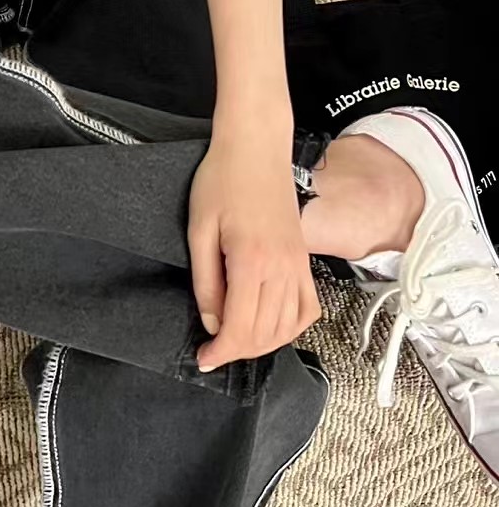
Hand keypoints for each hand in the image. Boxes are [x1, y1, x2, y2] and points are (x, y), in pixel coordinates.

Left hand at [188, 130, 320, 369]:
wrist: (256, 147)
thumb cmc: (222, 180)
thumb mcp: (199, 230)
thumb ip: (206, 283)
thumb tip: (213, 323)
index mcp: (252, 261)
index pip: (242, 328)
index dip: (221, 352)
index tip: (203, 359)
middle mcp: (282, 269)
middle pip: (266, 334)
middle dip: (238, 351)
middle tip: (213, 350)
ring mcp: (299, 265)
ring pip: (289, 327)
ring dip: (263, 344)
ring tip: (236, 340)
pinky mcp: (305, 259)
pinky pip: (308, 308)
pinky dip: (291, 327)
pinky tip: (271, 326)